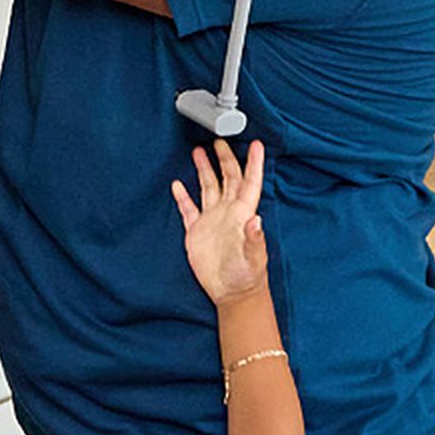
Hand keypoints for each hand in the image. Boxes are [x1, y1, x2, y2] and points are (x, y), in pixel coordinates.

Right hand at [171, 139, 268, 305]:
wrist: (231, 294)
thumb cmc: (247, 277)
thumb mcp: (254, 258)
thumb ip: (254, 239)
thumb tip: (256, 220)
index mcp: (242, 214)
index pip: (249, 182)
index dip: (253, 163)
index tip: (256, 145)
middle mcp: (227, 213)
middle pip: (227, 178)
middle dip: (224, 158)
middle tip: (219, 140)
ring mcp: (211, 221)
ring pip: (208, 187)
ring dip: (204, 169)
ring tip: (198, 152)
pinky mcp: (196, 232)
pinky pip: (188, 209)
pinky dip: (183, 196)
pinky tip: (177, 185)